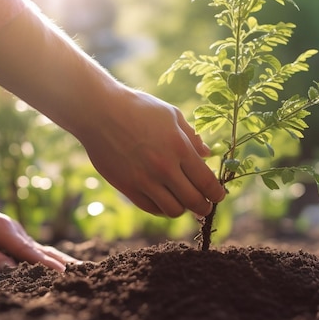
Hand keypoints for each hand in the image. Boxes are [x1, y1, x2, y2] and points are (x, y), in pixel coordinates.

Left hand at [0, 196, 77, 271]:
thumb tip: (10, 270)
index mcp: (3, 231)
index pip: (28, 252)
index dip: (46, 264)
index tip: (64, 273)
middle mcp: (15, 231)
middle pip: (42, 249)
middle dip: (62, 261)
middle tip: (83, 271)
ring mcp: (16, 233)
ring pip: (41, 249)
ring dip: (60, 259)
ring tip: (78, 269)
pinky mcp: (14, 237)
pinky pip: (34, 249)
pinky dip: (49, 256)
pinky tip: (59, 262)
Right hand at [79, 87, 225, 217]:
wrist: (99, 112)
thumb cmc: (138, 108)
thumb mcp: (171, 115)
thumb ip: (191, 137)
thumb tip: (207, 154)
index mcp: (179, 148)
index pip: (207, 182)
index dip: (217, 193)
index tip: (219, 196)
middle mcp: (164, 167)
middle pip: (194, 201)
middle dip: (205, 207)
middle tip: (206, 206)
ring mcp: (145, 180)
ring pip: (174, 210)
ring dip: (183, 209)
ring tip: (184, 202)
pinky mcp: (127, 187)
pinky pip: (151, 208)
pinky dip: (162, 208)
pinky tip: (165, 199)